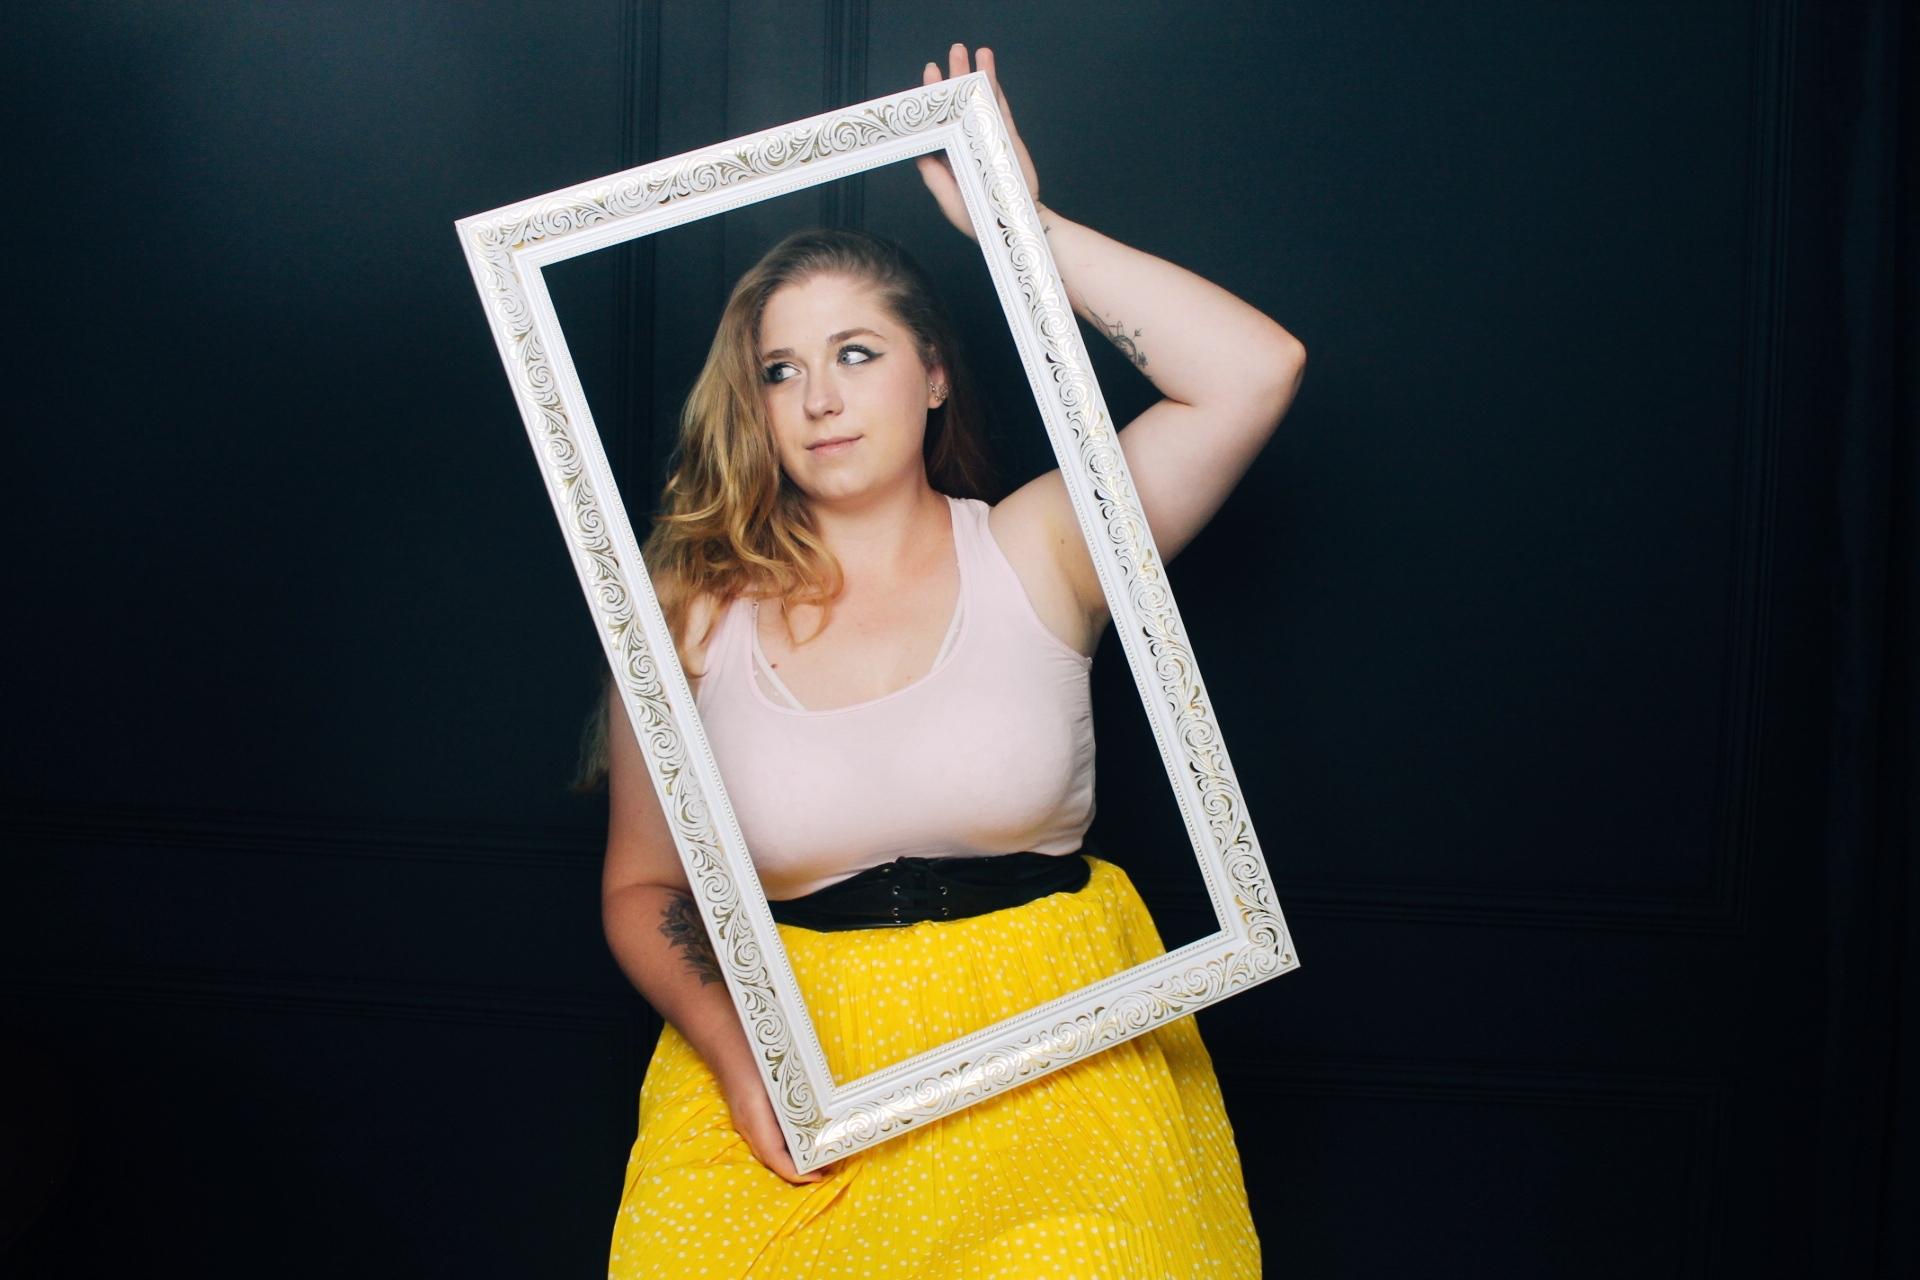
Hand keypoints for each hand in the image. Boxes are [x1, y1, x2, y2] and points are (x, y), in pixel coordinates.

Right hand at [718, 1060, 829, 1184]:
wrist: (723, 1041)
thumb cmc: (752, 1053)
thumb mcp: (776, 1076)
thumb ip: (793, 1097)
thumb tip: (822, 1115)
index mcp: (754, 1116)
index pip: (774, 1156)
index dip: (795, 1172)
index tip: (816, 1177)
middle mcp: (746, 1124)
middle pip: (771, 1159)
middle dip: (797, 1170)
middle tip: (825, 1168)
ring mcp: (744, 1121)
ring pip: (768, 1150)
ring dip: (790, 1159)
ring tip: (816, 1156)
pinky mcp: (746, 1115)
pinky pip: (765, 1139)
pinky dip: (783, 1146)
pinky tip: (799, 1139)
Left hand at [914, 43, 1041, 240]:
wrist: (1013, 226)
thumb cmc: (979, 219)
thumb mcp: (947, 199)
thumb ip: (933, 175)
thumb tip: (918, 149)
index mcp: (951, 154)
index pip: (941, 119)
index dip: (935, 97)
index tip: (929, 74)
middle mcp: (969, 141)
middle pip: (960, 103)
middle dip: (955, 77)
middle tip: (952, 52)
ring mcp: (989, 137)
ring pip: (980, 100)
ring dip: (977, 74)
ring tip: (974, 51)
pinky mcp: (1006, 138)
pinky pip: (1000, 108)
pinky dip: (995, 88)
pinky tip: (991, 68)